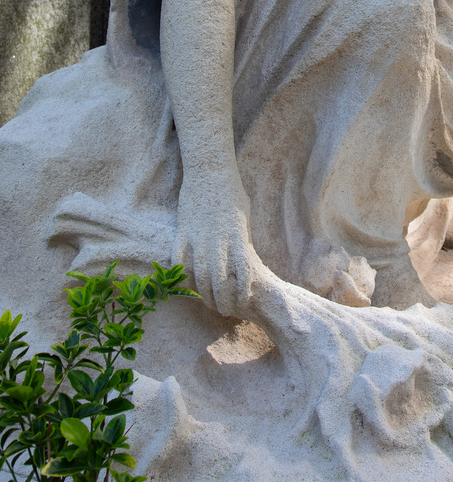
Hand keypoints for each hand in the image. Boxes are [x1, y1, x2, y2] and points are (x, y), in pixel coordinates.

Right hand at [173, 166, 261, 316]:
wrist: (209, 171)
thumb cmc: (232, 193)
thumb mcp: (244, 218)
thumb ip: (241, 241)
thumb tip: (240, 263)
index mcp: (237, 237)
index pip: (242, 275)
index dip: (241, 294)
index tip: (241, 302)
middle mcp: (217, 241)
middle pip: (219, 283)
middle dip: (222, 302)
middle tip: (224, 310)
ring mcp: (197, 238)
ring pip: (199, 277)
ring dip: (204, 294)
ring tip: (208, 302)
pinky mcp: (181, 233)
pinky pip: (179, 261)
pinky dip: (183, 276)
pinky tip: (189, 284)